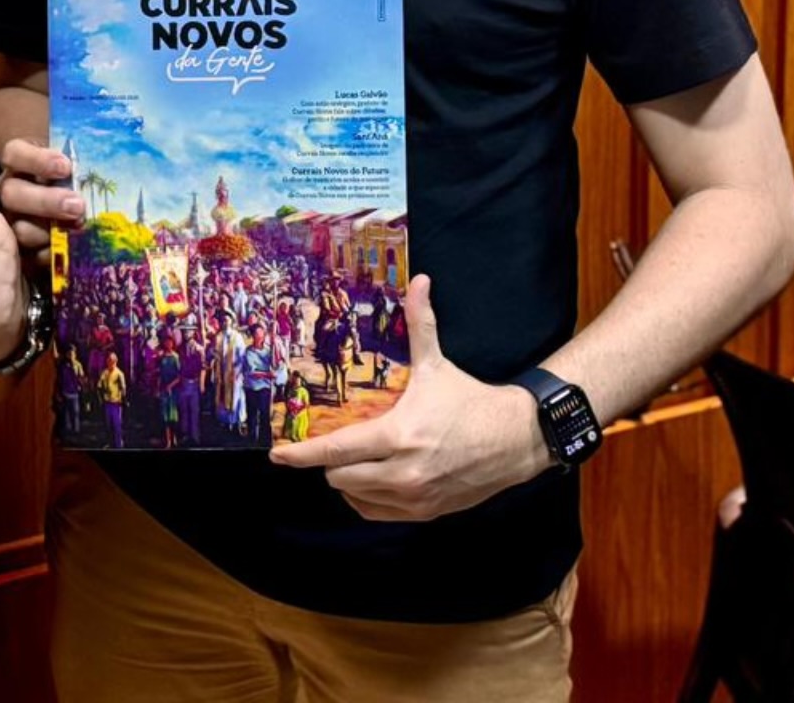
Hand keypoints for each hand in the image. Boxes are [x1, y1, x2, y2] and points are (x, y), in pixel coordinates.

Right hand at [0, 138, 79, 253]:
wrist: (84, 213)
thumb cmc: (82, 181)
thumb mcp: (80, 162)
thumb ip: (85, 154)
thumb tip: (110, 147)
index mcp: (21, 163)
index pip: (14, 154)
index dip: (36, 159)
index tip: (66, 167)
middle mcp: (12, 190)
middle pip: (12, 194)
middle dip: (45, 201)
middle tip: (77, 206)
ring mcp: (14, 221)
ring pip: (18, 228)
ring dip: (47, 231)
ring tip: (77, 230)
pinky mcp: (22, 250)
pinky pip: (29, 256)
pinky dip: (50, 255)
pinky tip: (69, 251)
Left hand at [267, 275, 551, 520]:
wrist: (516, 440)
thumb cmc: (469, 400)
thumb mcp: (438, 364)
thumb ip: (421, 323)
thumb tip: (418, 279)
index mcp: (399, 435)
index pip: (337, 450)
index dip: (302, 454)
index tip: (277, 455)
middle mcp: (403, 473)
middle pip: (339, 477)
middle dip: (329, 461)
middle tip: (333, 442)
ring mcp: (415, 498)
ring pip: (355, 497)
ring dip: (348, 479)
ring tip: (355, 456)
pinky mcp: (426, 513)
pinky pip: (376, 513)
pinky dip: (366, 498)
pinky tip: (371, 477)